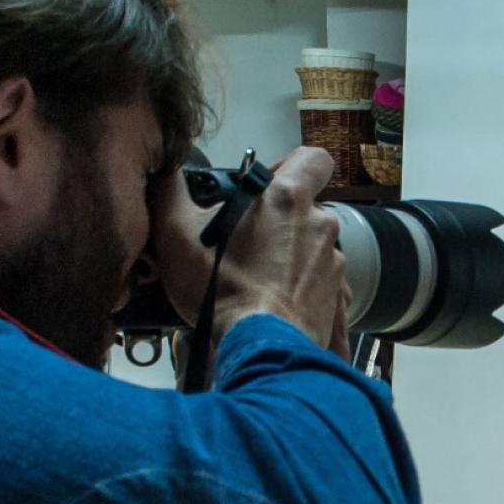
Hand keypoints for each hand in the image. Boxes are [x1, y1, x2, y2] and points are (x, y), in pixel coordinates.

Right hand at [152, 148, 349, 353]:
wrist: (258, 344)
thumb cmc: (220, 289)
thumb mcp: (176, 233)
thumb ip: (171, 192)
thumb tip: (168, 173)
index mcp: (287, 198)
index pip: (314, 159)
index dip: (294, 166)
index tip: (270, 185)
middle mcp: (320, 224)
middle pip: (309, 207)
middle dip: (283, 220)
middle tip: (251, 240)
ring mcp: (333, 262)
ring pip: (314, 247)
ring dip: (292, 256)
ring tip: (259, 278)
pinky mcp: (335, 296)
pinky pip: (323, 285)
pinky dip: (304, 290)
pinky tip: (279, 302)